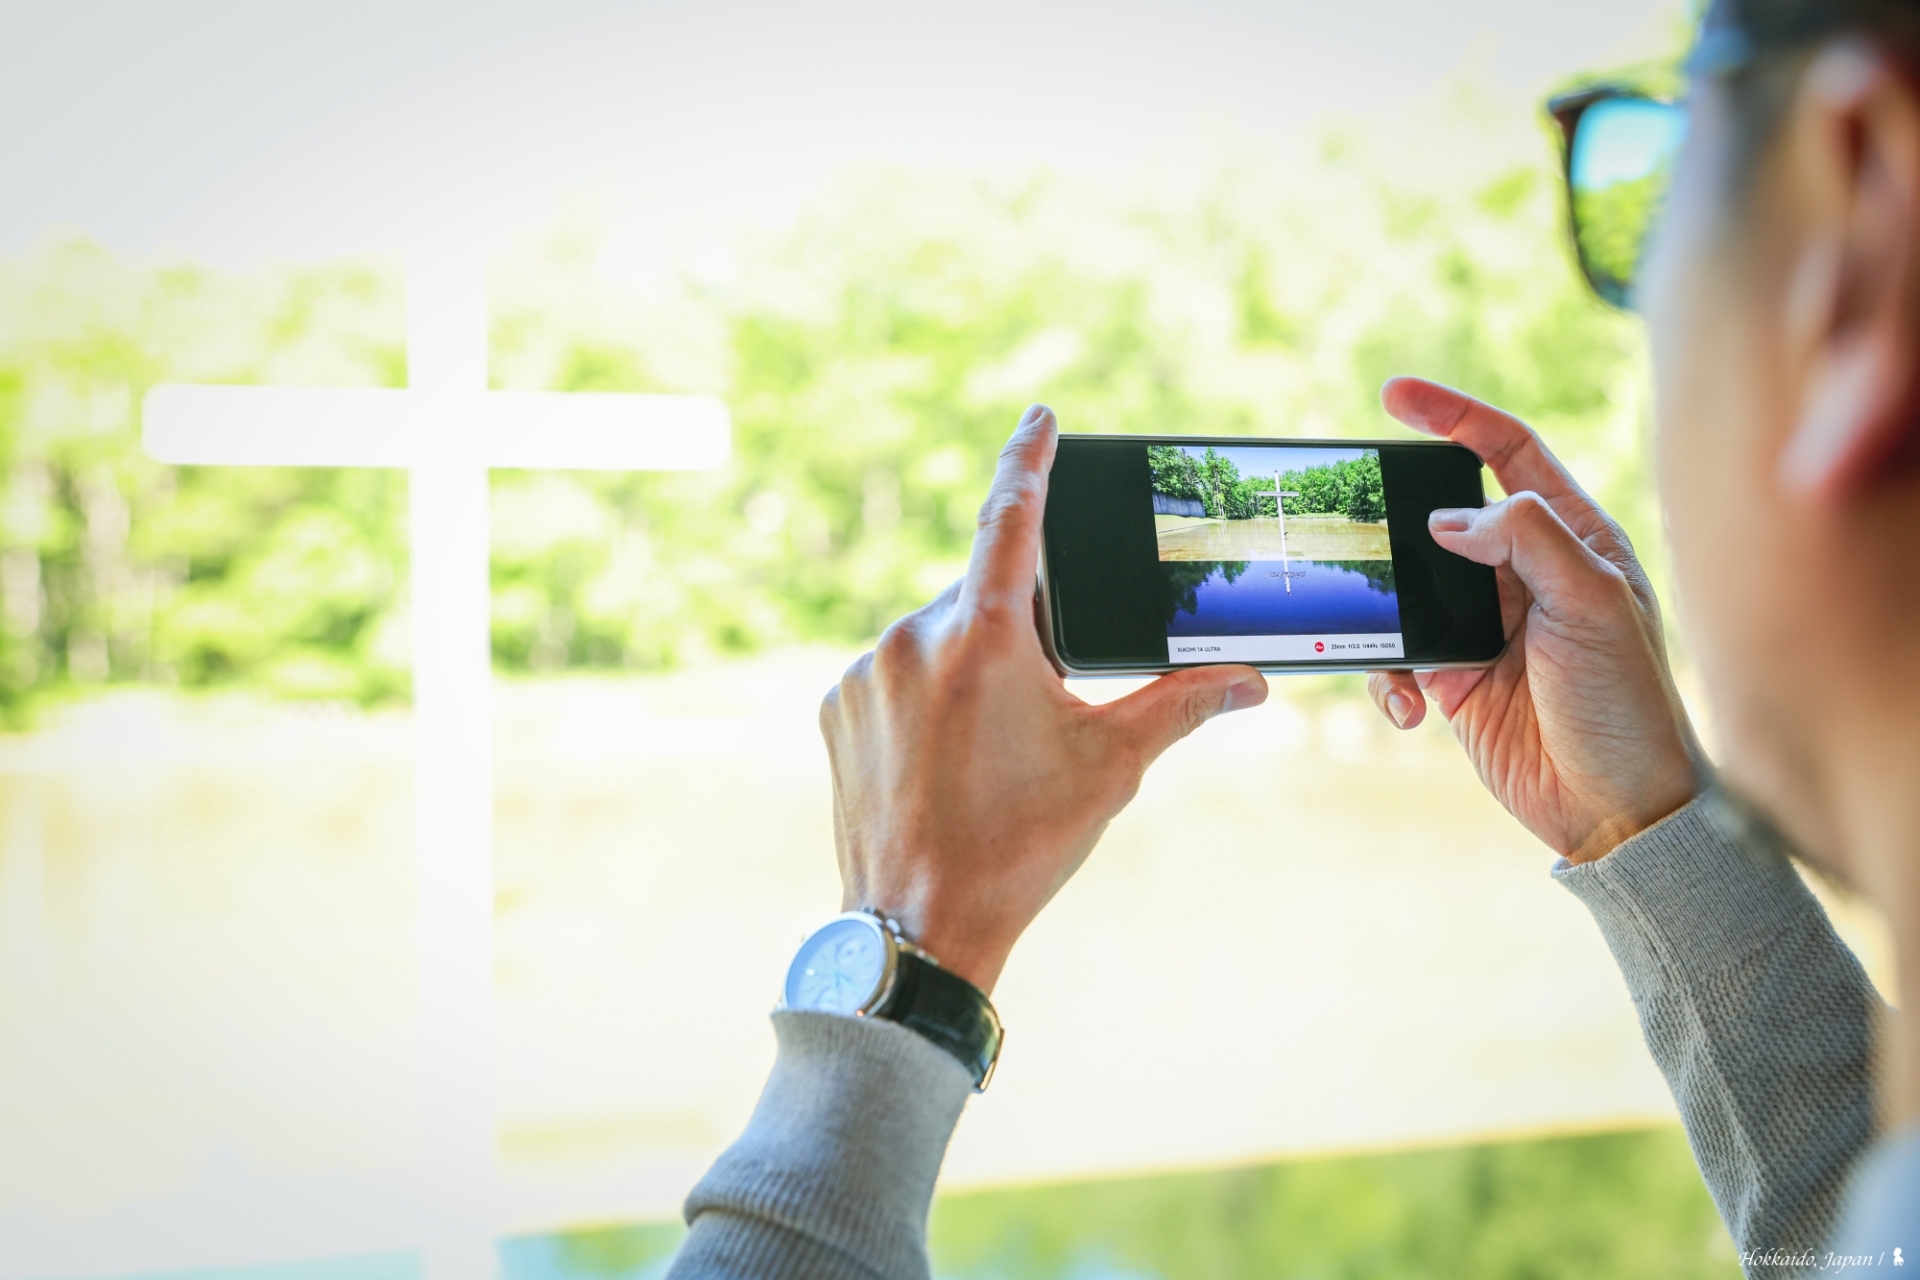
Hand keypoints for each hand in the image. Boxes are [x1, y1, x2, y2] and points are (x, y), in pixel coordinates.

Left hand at [820, 405, 1267, 992]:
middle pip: (981, 596)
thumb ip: (1180, 706)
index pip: (1009, 516)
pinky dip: (926, 693)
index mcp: (985, 636)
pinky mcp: (837, 707)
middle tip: (1043, 696)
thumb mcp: (1110, 767)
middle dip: (1019, 627)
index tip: (1040, 417)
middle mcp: (913, 637)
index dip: (1029, 459)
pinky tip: (947, 756)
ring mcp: (866, 673)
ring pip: (935, 637)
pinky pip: (893, 673)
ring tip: (992, 747)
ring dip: (971, 663)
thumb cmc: (1020, 845)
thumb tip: (1252, 678)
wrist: (918, 925)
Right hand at [1367, 378, 1703, 863]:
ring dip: (1384, 609)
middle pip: (1443, 514)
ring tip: (1381, 634)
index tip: (1395, 396)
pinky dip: (1386, 677)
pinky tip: (1409, 705)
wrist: (1615, 810)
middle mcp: (1525, 574)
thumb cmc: (1627, 704)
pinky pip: (1396, 655)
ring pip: (1408, 586)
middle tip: (1351, 515)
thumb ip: (1527, 541)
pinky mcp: (1454, 678)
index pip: (1508, 452)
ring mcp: (1485, 625)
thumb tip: (1450, 513)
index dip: (1453, 416)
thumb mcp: (1593, 606)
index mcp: (1573, 538)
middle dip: (1395, 516)